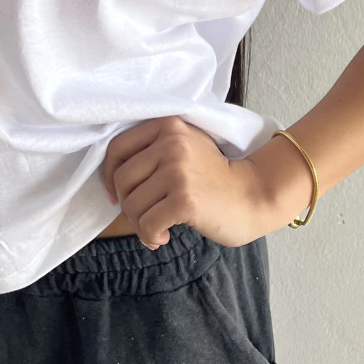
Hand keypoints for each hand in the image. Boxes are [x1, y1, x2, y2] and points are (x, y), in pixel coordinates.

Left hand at [101, 115, 275, 249]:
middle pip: (122, 179)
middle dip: (127, 205)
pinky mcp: (185, 199)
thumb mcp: (185, 146)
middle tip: (145, 217)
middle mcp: (170, 143)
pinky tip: (163, 237)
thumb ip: (153, 150)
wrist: (254, 195)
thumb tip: (112, 178)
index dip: (109, 176)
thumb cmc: (215, 177)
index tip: (116, 194)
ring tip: (156, 229)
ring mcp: (178, 170)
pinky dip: (150, 236)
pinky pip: (147, 224)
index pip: (117, 149)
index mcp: (167, 126)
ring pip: (132, 205)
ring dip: (139, 225)